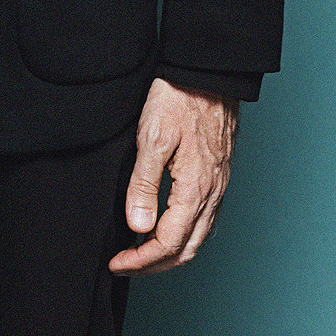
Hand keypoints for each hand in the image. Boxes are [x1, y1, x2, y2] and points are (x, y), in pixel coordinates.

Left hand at [108, 76, 237, 275]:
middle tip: (126, 264)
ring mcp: (219, 184)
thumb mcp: (152, 137)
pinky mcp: (219, 174)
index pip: (168, 243)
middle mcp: (213, 192)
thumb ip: (144, 185)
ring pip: (198, 236)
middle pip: (187, 249)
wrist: (208, 71)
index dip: (141, 260)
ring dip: (170, 252)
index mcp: (196, 188)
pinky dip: (185, 234)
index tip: (117, 262)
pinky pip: (205, 218)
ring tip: (142, 252)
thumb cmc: (179, 97)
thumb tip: (137, 226)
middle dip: (155, 264)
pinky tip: (168, 226)